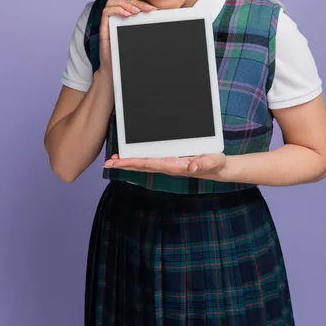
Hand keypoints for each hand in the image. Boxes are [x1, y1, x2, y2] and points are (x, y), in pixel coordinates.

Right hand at [99, 0, 157, 74]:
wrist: (114, 68)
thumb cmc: (126, 55)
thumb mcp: (140, 41)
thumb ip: (147, 31)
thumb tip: (163, 25)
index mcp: (126, 19)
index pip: (133, 4)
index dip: (143, 3)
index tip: (154, 9)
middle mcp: (117, 18)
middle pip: (124, 0)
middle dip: (138, 3)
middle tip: (149, 9)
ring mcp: (109, 21)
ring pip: (114, 2)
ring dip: (127, 4)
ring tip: (136, 12)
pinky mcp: (103, 26)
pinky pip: (106, 11)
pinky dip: (117, 10)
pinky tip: (127, 15)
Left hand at [103, 152, 226, 177]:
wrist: (218, 169)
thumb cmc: (215, 164)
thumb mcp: (213, 161)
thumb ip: (203, 163)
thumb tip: (191, 168)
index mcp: (174, 166)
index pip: (149, 163)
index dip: (132, 162)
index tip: (118, 163)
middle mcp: (168, 166)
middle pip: (141, 166)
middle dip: (124, 165)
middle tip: (107, 163)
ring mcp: (168, 165)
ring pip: (143, 164)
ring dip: (128, 163)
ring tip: (113, 161)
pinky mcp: (169, 161)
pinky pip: (150, 160)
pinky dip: (138, 159)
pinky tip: (131, 157)